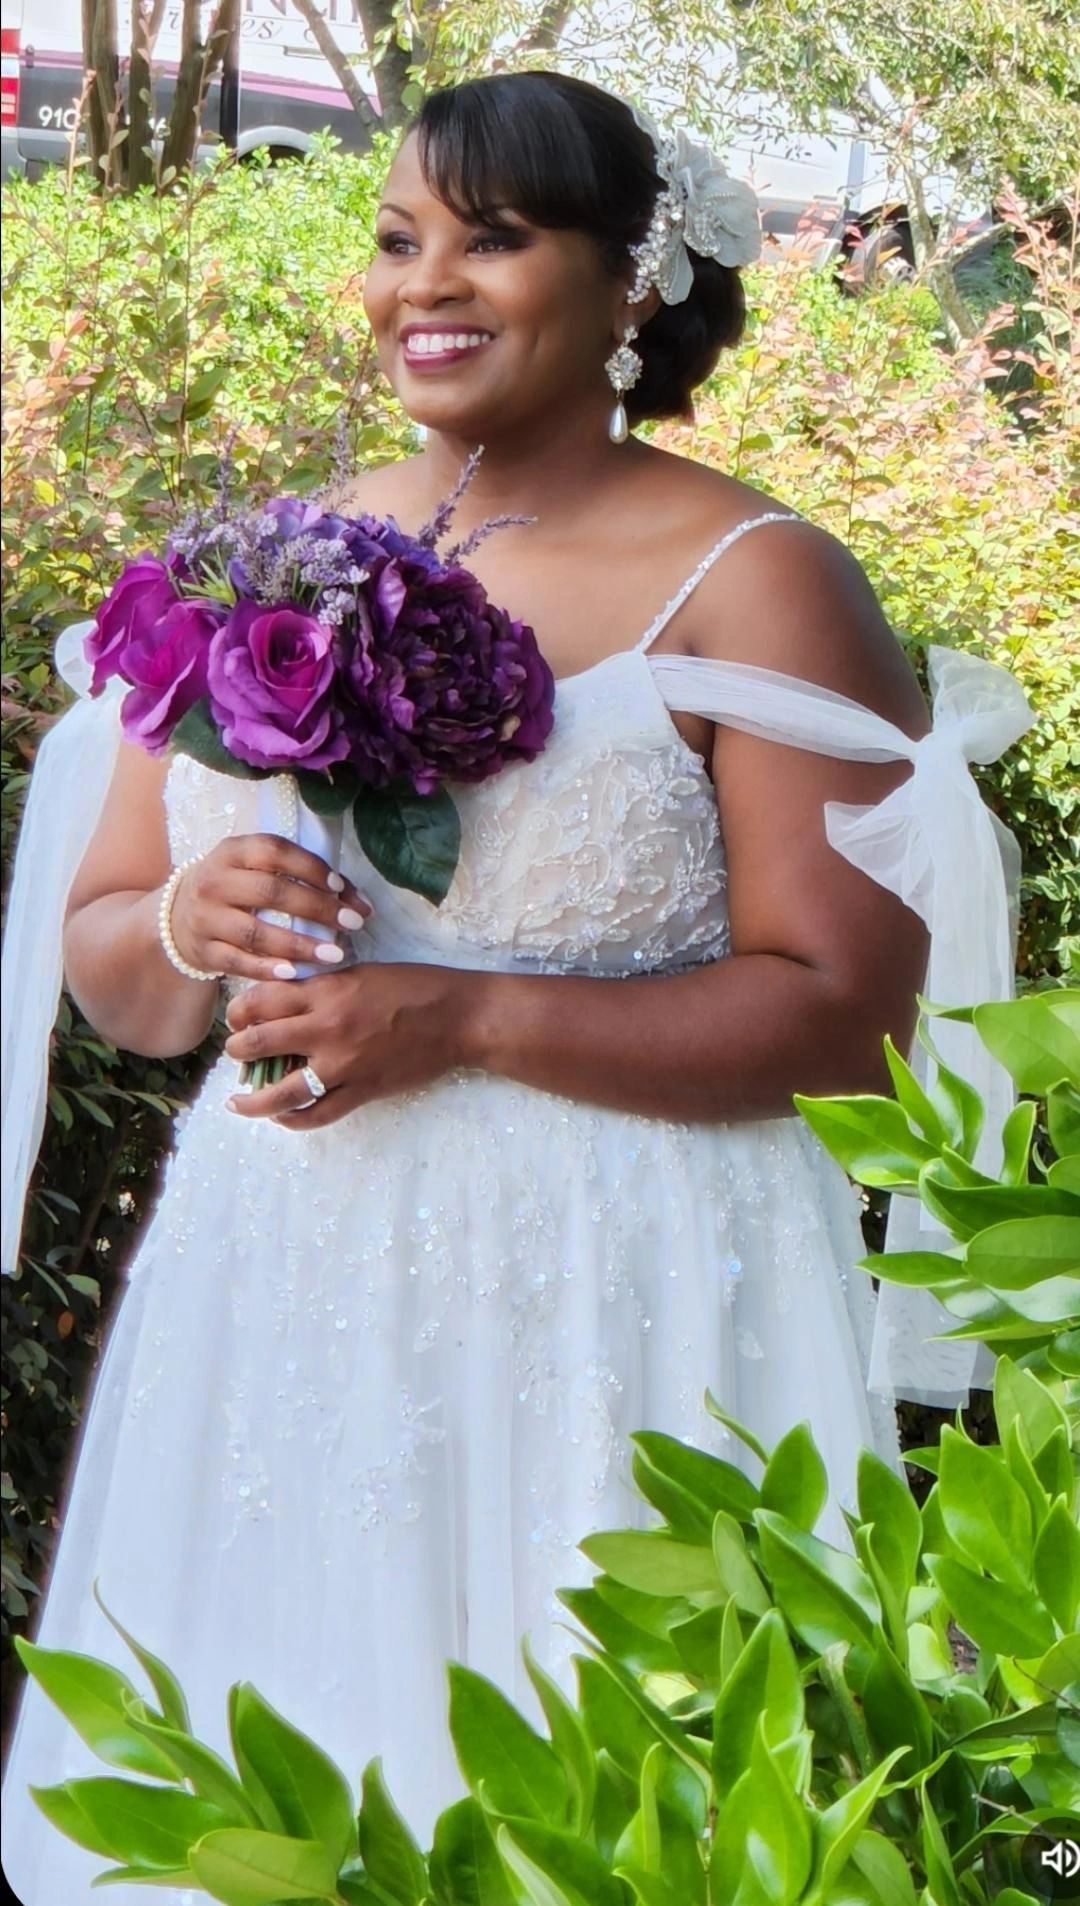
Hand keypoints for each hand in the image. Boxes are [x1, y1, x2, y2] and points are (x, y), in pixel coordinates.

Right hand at [168, 834, 373, 983]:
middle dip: (316, 908)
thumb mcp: (257, 871)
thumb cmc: (236, 889)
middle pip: (270, 892)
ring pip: (256, 932)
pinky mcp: (204, 950)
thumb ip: (303, 878)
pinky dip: (268, 969)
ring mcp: (206, 917)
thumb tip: (356, 900)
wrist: (179, 917)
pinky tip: (294, 973)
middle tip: (352, 923)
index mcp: (232, 851)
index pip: (274, 851)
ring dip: (299, 945)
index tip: (340, 886)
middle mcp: (214, 881)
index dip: (310, 867)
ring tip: (334, 954)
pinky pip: (239, 962)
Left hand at [222, 961, 482, 1127]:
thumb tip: (285, 1002)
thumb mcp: (360, 973)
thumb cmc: (413, 987)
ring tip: (237, 1101)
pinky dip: (293, 1119)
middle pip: (259, 1042)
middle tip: (235, 1052)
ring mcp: (344, 1064)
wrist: (458, 1017)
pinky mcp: (362, 1090)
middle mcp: (328, 1027)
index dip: (239, 1010)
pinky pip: (318, 1114)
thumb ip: (322, 987)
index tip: (236, 1017)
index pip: (262, 1000)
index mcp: (327, 991)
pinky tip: (282, 1118)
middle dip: (237, 1049)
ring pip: (282, 1090)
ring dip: (252, 1098)